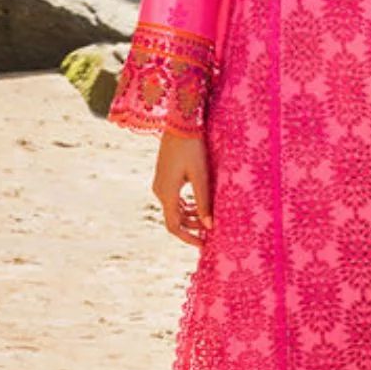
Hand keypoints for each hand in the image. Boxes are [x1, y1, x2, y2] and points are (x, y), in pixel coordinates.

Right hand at [153, 130, 212, 247]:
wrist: (180, 124)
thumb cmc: (192, 149)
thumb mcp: (201, 177)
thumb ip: (204, 202)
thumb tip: (209, 226)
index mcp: (167, 193)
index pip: (174, 226)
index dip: (188, 238)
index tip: (203, 244)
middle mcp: (159, 191)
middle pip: (174, 218)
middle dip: (192, 227)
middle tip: (211, 230)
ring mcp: (160, 184)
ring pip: (174, 209)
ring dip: (190, 215)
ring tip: (208, 216)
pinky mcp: (164, 177)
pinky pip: (173, 198)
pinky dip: (186, 205)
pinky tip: (199, 203)